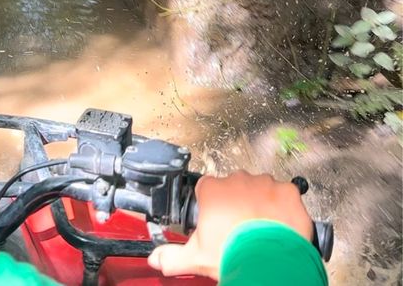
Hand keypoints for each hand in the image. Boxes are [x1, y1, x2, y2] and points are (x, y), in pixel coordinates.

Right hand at [148, 170, 313, 279]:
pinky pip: (285, 193)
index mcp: (212, 190)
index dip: (212, 206)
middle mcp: (237, 180)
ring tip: (262, 229)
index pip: (207, 189)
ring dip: (261, 202)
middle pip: (234, 187)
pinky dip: (284, 206)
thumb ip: (172, 256)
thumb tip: (156, 259)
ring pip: (260, 187)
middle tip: (240, 228)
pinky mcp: (287, 190)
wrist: (270, 263)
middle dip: (237, 203)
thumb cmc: (233, 254)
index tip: (217, 221)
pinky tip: (281, 224)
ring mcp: (264, 183)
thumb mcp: (196, 258)